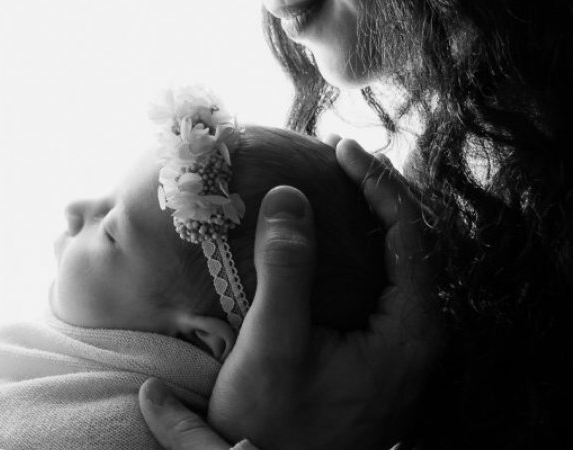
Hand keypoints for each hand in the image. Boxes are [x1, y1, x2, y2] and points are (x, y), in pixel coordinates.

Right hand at [140, 138, 444, 448]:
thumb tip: (289, 196)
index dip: (379, 183)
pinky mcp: (378, 351)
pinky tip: (331, 239)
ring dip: (368, 219)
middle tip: (340, 159)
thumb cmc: (276, 422)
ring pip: (397, 263)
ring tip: (338, 185)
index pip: (410, 233)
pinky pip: (380, 285)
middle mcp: (417, 335)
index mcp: (410, 330)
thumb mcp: (274, 344)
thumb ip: (286, 268)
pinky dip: (358, 251)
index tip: (342, 148)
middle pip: (411, 243)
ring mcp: (400, 345)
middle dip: (378, 194)